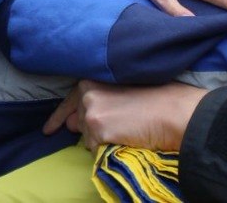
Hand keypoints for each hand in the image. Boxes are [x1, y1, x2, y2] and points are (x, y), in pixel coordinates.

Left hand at [44, 80, 207, 150]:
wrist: (175, 111)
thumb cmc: (161, 97)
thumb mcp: (127, 88)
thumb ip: (99, 99)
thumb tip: (72, 122)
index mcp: (95, 78)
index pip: (70, 99)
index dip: (60, 115)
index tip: (50, 127)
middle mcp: (88, 93)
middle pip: (79, 120)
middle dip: (90, 127)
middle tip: (115, 126)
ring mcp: (91, 112)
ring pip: (86, 136)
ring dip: (102, 138)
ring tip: (127, 129)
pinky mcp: (98, 130)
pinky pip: (94, 148)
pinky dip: (107, 148)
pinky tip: (125, 137)